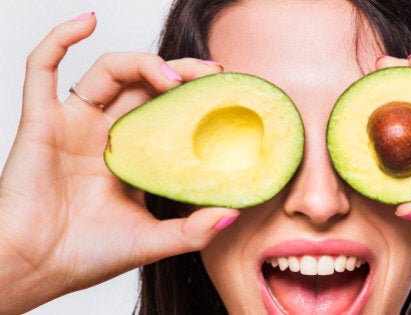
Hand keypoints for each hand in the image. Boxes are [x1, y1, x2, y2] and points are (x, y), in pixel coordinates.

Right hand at [0, 14, 237, 313]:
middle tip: (212, 74)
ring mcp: (73, 123)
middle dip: (180, 72)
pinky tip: (87, 21)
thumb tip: (235, 214)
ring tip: (173, 77)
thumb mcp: (152, 240)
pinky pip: (41, 69)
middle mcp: (105, 133)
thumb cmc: (87, 254)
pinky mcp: (41, 121)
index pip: (168, 109)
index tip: (225, 91)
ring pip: (108, 71)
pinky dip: (59, 39)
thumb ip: (193, 229)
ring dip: (142, 62)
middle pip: (146, 84)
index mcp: (133, 154)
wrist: (34, 268)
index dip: (194, 95)